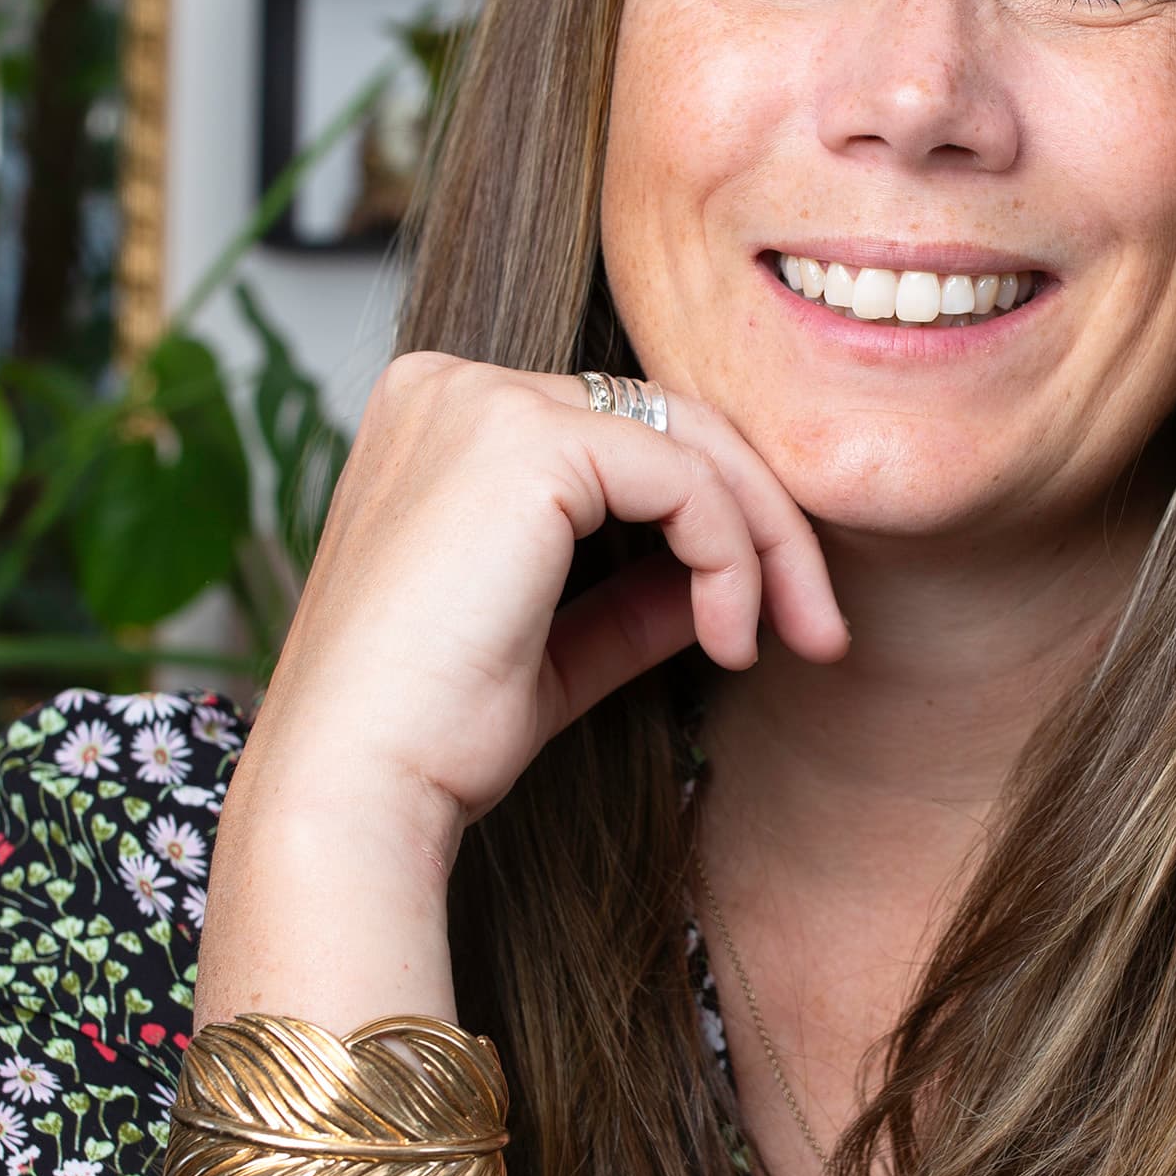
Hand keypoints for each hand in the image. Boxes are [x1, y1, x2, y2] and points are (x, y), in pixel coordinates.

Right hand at [235, 354, 846, 866]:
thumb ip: (637, 592)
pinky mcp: (522, 439)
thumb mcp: (558, 645)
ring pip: (692, 442)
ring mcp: (480, 401)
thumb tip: (736, 573)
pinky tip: (730, 640)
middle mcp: (450, 384)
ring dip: (767, 544)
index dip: (720, 517)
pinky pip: (684, 480)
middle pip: (670, 422)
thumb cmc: (432, 736)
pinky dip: (734, 558)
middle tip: (821, 629)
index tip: (773, 622)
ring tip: (793, 638)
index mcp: (440, 417)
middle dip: (766, 524)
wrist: (355, 791)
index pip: (624, 434)